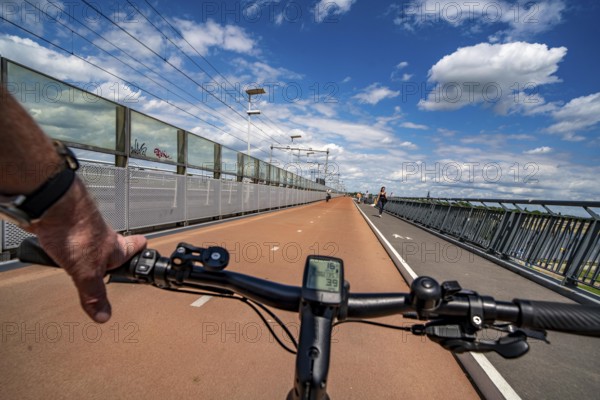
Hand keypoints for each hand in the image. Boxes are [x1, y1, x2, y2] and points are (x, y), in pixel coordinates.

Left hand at [28, 178, 146, 322]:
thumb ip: (94, 295)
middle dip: (112, 253)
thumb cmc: (76, 232)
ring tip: (79, 260)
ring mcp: (85, 228)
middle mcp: (104, 236)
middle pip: (115, 243)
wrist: (53, 207)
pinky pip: (69, 234)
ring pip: (92, 238)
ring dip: (88, 247)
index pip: (138, 246)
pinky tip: (55, 248)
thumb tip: (104, 315)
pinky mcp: (66, 223)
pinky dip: (65, 242)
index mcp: (116, 248)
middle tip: (111, 263)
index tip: (146, 257)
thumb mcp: (86, 273)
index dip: (142, 251)